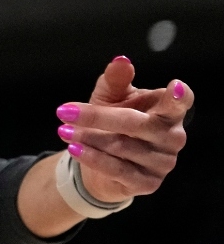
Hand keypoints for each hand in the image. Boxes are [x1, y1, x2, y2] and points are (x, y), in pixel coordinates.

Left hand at [57, 55, 192, 200]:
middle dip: (97, 117)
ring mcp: (163, 162)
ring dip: (88, 137)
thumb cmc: (111, 121)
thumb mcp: (110, 97)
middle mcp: (172, 137)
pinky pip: (118, 170)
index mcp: (168, 112)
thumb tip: (121, 60)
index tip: (173, 86)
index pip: (180, 102)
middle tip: (63, 111)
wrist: (100, 159)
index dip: (180, 96)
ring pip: (122, 147)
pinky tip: (74, 148)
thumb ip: (116, 79)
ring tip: (63, 130)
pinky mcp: (148, 183)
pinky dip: (93, 158)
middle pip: (137, 123)